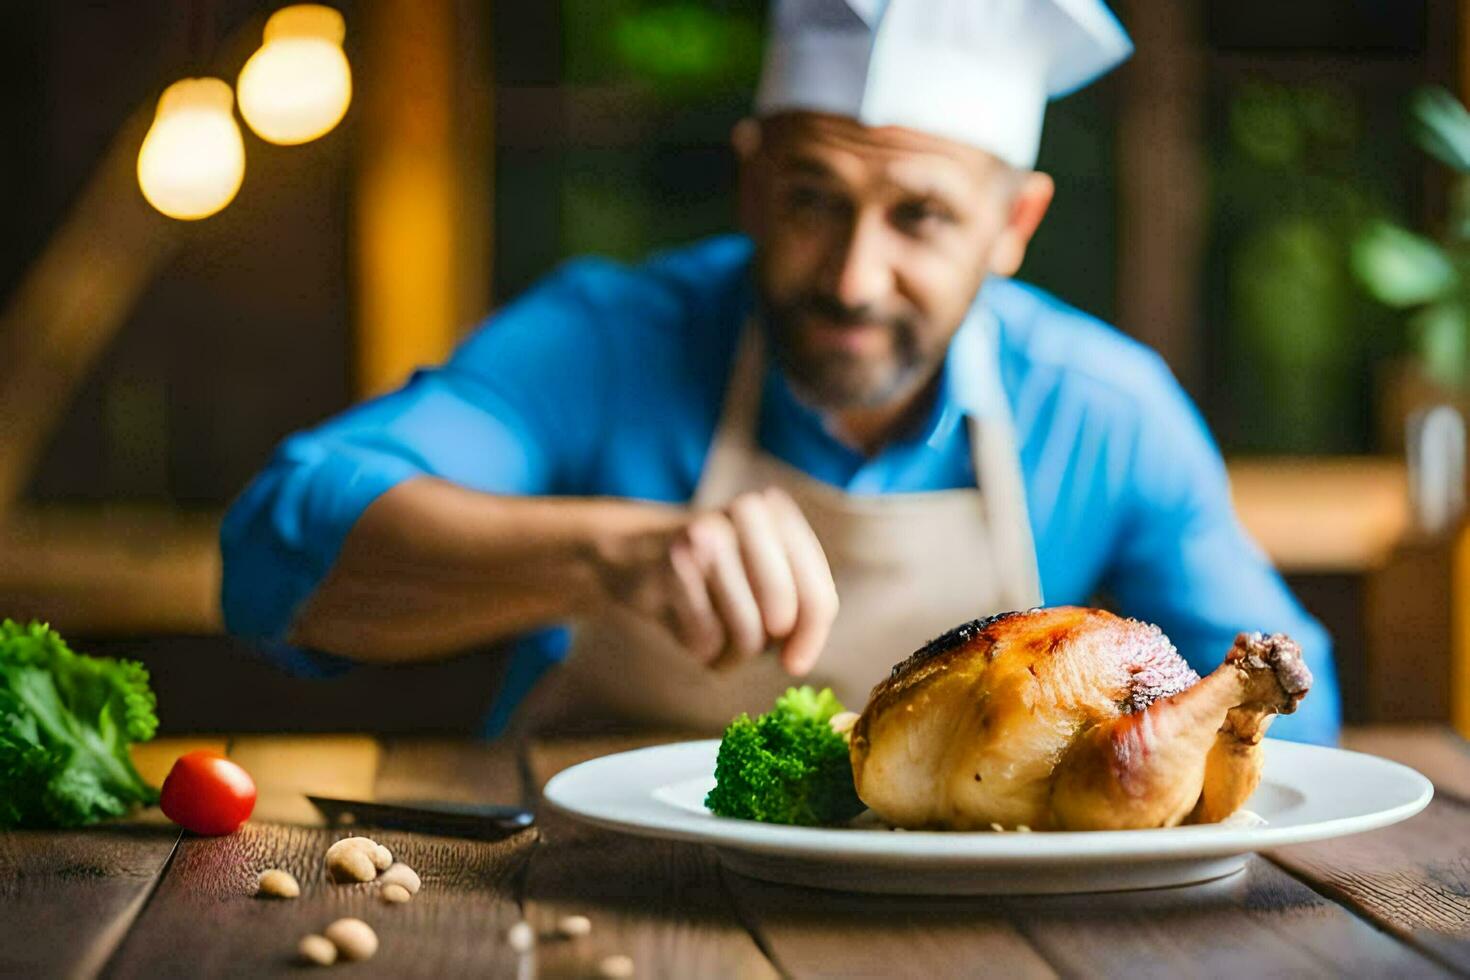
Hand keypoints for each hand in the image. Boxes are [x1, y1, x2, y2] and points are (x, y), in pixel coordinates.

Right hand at [595, 487, 838, 673]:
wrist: (631, 553)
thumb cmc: (712, 573)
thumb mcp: (760, 570)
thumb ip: (796, 602)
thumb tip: (797, 660)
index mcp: (777, 512)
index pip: (816, 593)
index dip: (811, 637)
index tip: (796, 663)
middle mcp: (746, 513)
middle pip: (782, 613)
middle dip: (768, 644)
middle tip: (749, 647)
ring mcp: (706, 536)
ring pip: (746, 632)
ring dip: (732, 656)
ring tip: (717, 644)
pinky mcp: (672, 565)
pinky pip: (706, 639)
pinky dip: (702, 652)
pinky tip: (690, 635)